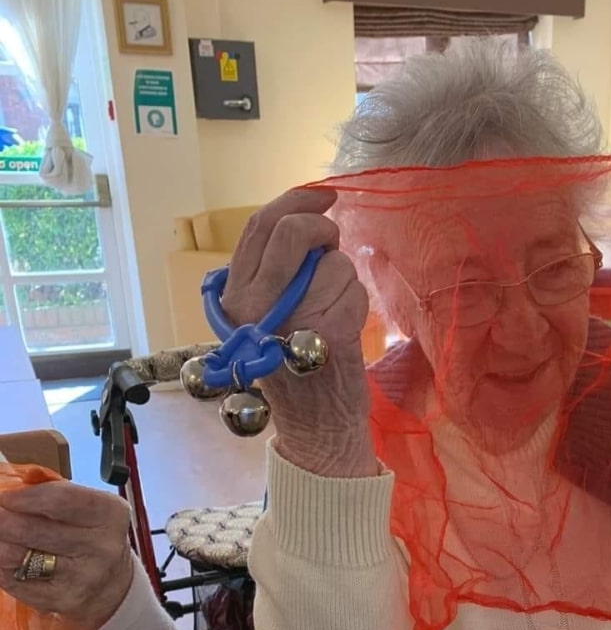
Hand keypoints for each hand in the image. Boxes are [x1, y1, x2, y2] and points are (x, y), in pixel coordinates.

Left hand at [0, 480, 133, 629]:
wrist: (113, 587)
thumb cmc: (90, 536)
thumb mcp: (86, 507)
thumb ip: (53, 490)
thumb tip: (13, 481)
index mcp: (110, 514)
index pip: (60, 499)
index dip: (24, 497)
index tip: (3, 496)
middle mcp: (102, 546)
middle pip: (33, 529)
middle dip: (2, 520)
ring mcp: (83, 577)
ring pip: (19, 557)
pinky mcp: (64, 600)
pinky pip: (16, 582)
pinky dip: (1, 569)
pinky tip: (2, 560)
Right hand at [222, 188, 375, 476]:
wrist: (315, 431)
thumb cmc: (296, 371)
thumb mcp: (266, 319)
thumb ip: (273, 274)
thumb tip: (301, 221)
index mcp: (234, 298)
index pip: (258, 228)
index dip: (293, 202)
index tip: (320, 198)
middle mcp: (253, 305)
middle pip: (290, 232)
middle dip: (321, 227)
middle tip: (333, 239)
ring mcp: (290, 317)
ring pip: (331, 262)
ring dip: (345, 280)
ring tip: (335, 313)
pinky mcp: (326, 330)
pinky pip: (351, 288)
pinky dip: (358, 303)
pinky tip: (346, 331)